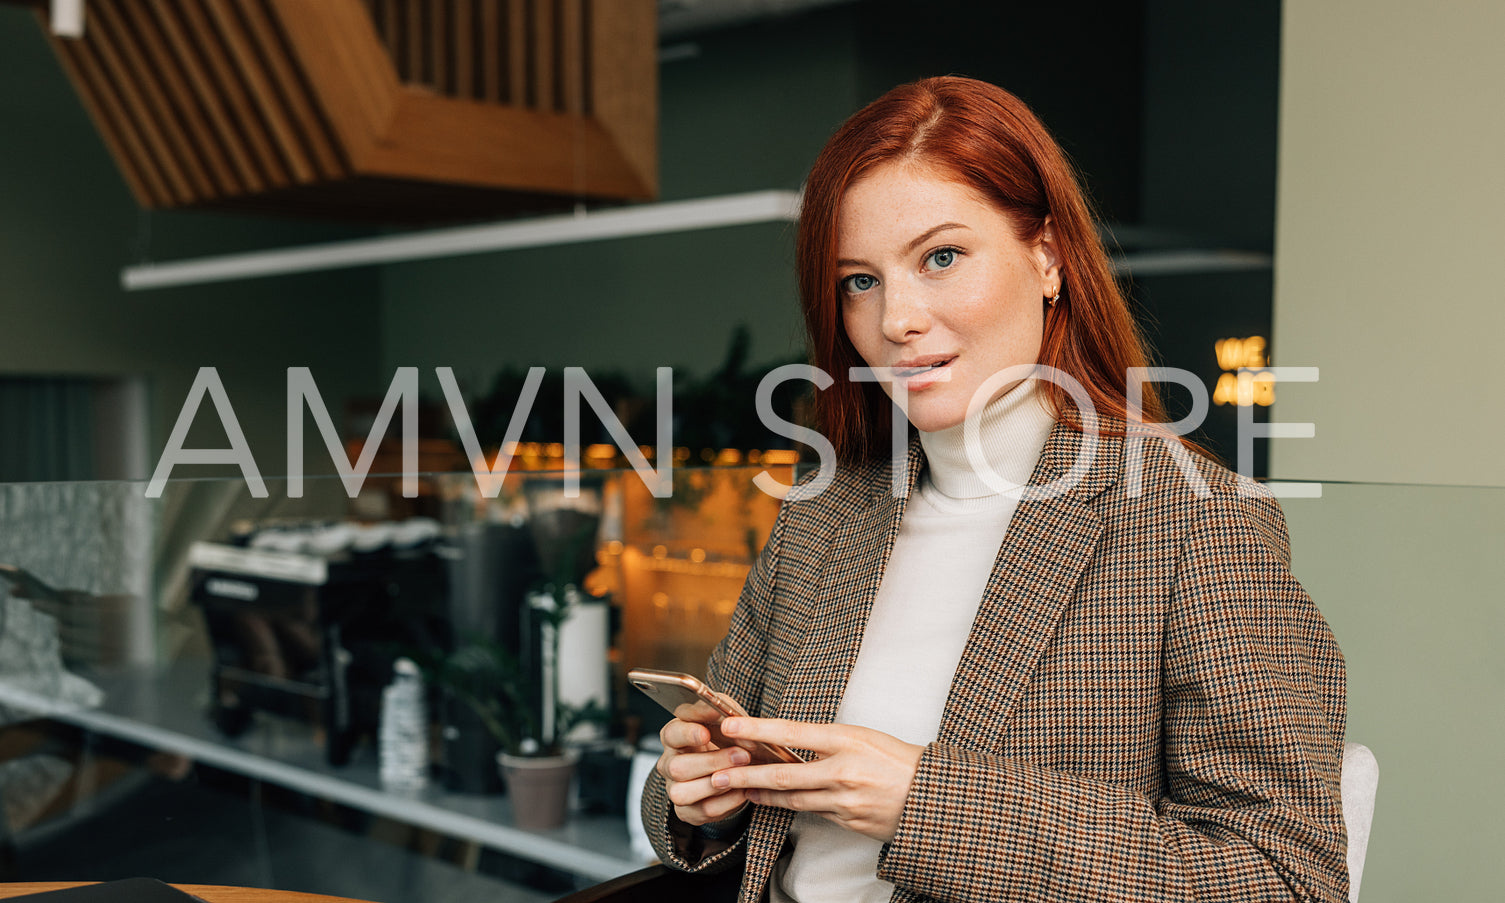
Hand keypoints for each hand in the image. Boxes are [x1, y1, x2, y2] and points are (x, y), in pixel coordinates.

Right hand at [656, 701, 754, 826]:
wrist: (730, 765)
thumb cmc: (724, 736)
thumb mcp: (724, 717)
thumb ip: (725, 710)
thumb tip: (733, 720)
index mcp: (674, 736)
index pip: (672, 733)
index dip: (687, 733)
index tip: (706, 732)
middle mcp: (669, 763)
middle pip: (677, 767)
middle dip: (712, 762)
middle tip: (742, 755)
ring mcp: (675, 789)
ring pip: (682, 792)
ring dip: (715, 785)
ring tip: (742, 775)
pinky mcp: (687, 811)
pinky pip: (702, 810)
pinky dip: (725, 802)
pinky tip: (742, 791)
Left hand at [711, 717, 923, 841]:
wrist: (932, 796)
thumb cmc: (898, 759)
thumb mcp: (864, 736)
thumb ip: (828, 741)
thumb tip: (791, 742)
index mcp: (847, 740)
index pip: (792, 732)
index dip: (757, 729)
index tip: (729, 725)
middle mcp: (843, 771)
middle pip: (782, 776)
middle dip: (745, 775)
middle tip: (717, 773)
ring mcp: (844, 801)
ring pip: (792, 800)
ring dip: (762, 796)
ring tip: (738, 789)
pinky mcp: (848, 823)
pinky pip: (813, 813)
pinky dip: (791, 807)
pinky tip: (773, 803)